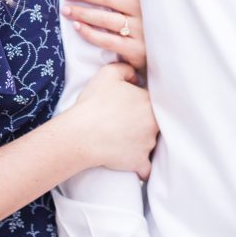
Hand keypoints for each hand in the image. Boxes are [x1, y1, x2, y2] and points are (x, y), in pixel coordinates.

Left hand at [63, 0, 145, 72]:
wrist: (166, 53)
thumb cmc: (146, 20)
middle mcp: (144, 10)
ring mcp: (141, 31)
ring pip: (105, 18)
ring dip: (81, 12)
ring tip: (66, 9)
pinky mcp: (136, 51)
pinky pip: (107, 41)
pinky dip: (89, 33)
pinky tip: (76, 27)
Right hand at [76, 62, 157, 178]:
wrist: (81, 134)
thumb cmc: (93, 103)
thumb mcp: (107, 73)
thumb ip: (126, 68)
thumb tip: (135, 76)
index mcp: (149, 101)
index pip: (152, 99)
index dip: (140, 100)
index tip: (129, 104)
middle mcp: (154, 124)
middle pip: (154, 120)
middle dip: (144, 120)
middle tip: (126, 120)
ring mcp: (148, 145)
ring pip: (150, 142)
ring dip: (141, 140)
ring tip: (123, 137)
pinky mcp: (139, 162)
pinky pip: (146, 167)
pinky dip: (141, 166)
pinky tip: (134, 162)